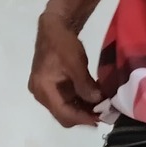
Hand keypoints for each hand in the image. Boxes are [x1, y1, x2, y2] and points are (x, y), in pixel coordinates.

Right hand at [28, 10, 101, 128]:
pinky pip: (67, 100)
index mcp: (43, 89)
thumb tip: (97, 101)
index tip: (100, 119)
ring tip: (103, 109)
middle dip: (83, 116)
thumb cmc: (63, 43)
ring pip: (66, 109)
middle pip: (63, 114)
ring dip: (83, 110)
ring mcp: (46, 91)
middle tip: (104, 115)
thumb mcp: (76, 63)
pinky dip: (80, 102)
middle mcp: (41, 94)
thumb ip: (85, 85)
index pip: (62, 113)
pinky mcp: (52, 87)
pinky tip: (95, 100)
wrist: (54, 27)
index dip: (82, 118)